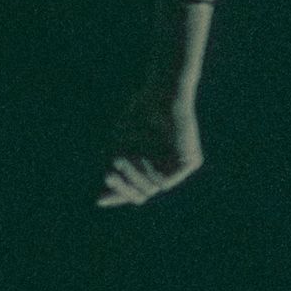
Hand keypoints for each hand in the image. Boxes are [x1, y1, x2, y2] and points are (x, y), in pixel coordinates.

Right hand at [97, 80, 202, 208]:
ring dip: (132, 175)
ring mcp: (181, 166)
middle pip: (143, 193)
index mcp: (154, 164)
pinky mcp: (191, 162)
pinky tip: (141, 159)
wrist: (164, 91)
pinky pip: (166, 181)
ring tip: (118, 158)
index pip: (135, 188)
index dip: (118, 194)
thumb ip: (113, 169)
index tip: (98, 199)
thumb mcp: (120, 143)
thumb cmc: (141, 113)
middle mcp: (168, 168)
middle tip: (106, 177)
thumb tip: (100, 199)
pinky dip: (150, 174)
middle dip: (123, 188)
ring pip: (152, 188)